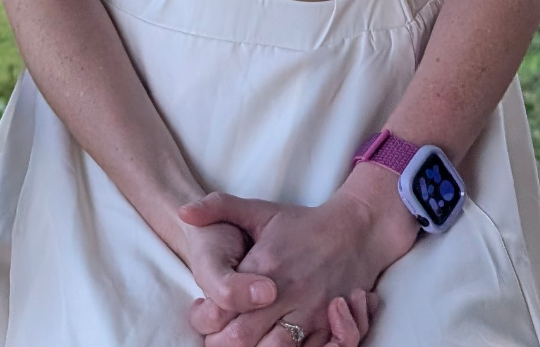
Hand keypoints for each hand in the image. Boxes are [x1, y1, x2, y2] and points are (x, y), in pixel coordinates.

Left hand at [180, 172, 415, 346]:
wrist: (356, 230)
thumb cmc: (303, 223)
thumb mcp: (261, 210)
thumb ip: (218, 207)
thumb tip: (183, 211)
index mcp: (266, 266)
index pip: (223, 307)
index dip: (204, 319)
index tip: (200, 312)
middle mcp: (287, 294)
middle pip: (241, 339)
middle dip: (221, 343)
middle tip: (216, 334)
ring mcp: (310, 315)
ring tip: (241, 340)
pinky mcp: (328, 329)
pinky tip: (269, 344)